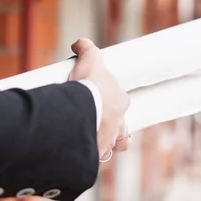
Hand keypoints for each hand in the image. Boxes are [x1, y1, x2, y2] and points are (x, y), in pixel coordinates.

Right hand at [69, 38, 130, 159]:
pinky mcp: (96, 154)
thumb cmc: (88, 87)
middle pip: (121, 127)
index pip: (121, 103)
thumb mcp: (88, 61)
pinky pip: (97, 157)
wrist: (79, 112)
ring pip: (114, 145)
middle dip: (111, 125)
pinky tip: (83, 152)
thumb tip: (80, 43)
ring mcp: (109, 140)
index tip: (101, 103)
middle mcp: (119, 123)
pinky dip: (91, 155)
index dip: (112, 103)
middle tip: (96, 121)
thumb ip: (86, 48)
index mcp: (120, 101)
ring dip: (106, 143)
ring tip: (95, 140)